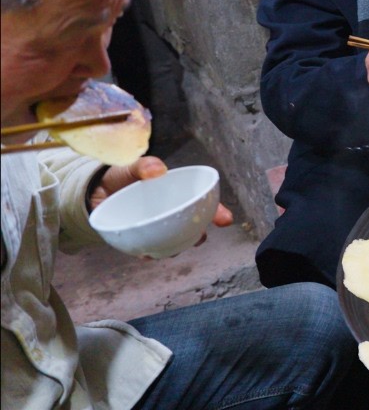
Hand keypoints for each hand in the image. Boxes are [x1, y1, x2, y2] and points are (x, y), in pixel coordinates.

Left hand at [89, 157, 233, 247]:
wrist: (93, 192)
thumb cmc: (120, 177)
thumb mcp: (133, 166)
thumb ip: (145, 165)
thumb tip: (159, 170)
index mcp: (177, 195)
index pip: (204, 205)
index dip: (216, 212)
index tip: (225, 220)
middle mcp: (171, 214)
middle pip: (194, 227)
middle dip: (200, 235)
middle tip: (199, 237)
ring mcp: (157, 228)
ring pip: (175, 242)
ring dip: (177, 247)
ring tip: (171, 248)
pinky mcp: (141, 240)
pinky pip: (151, 250)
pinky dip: (151, 253)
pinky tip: (147, 254)